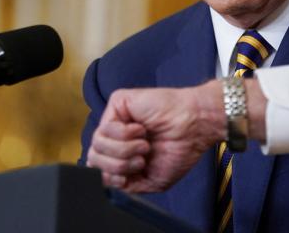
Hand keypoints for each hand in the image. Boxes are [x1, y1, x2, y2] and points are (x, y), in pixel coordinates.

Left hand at [87, 80, 224, 192]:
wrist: (195, 128)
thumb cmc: (180, 149)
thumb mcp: (150, 180)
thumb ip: (126, 185)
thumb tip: (102, 182)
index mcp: (122, 153)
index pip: (97, 169)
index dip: (109, 178)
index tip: (128, 177)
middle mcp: (116, 136)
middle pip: (93, 158)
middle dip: (117, 165)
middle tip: (141, 160)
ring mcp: (116, 118)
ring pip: (97, 144)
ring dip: (124, 150)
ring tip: (144, 145)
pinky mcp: (118, 103)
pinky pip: (105, 127)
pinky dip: (126, 134)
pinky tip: (142, 129)